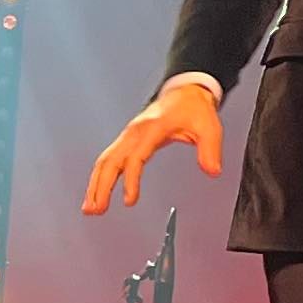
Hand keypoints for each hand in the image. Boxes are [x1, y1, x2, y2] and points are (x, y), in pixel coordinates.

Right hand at [82, 82, 223, 213]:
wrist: (185, 92)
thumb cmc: (194, 109)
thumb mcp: (209, 127)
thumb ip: (210, 150)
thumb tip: (212, 171)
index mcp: (152, 128)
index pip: (135, 157)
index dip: (131, 180)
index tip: (129, 201)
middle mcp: (135, 131)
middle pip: (111, 161)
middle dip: (101, 186)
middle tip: (96, 210)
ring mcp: (128, 135)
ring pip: (105, 161)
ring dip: (95, 184)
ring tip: (90, 208)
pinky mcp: (127, 139)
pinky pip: (108, 158)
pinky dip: (100, 176)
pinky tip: (96, 193)